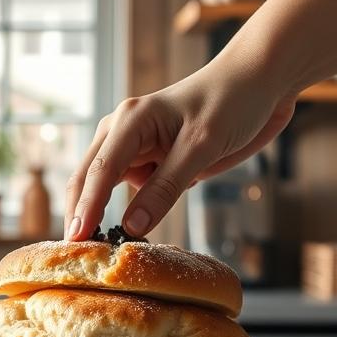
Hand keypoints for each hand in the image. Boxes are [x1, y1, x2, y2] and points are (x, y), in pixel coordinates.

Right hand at [64, 58, 297, 239]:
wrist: (260, 82)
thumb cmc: (232, 102)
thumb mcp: (202, 146)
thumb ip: (166, 187)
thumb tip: (131, 227)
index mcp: (129, 121)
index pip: (99, 172)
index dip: (86, 209)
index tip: (75, 242)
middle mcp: (123, 132)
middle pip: (88, 178)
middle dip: (80, 214)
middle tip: (76, 254)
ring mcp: (135, 147)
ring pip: (104, 186)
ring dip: (99, 214)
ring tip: (97, 251)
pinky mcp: (151, 160)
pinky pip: (131, 190)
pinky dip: (127, 212)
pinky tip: (128, 234)